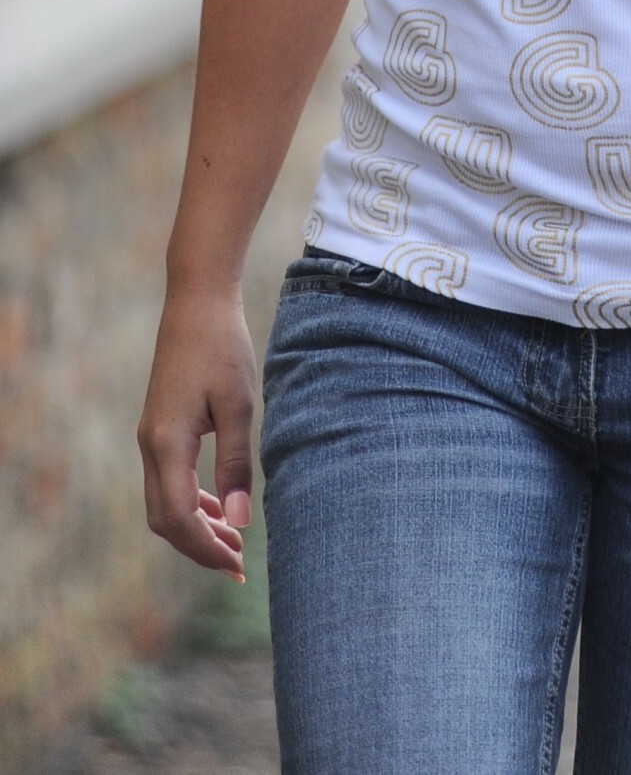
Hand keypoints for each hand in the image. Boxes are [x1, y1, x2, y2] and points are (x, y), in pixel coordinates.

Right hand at [138, 284, 257, 577]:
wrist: (197, 303)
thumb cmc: (222, 348)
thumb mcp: (237, 405)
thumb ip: (235, 463)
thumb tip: (240, 521)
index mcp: (166, 444)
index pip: (179, 518)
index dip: (206, 548)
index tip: (237, 565)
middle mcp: (150, 447)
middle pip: (165, 520)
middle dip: (200, 547)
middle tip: (238, 566)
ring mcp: (150, 438)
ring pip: (165, 504)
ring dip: (196, 527)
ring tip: (233, 545)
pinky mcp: (159, 429)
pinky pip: (168, 482)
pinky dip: (192, 502)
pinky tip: (220, 507)